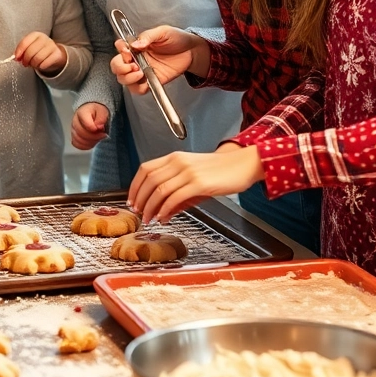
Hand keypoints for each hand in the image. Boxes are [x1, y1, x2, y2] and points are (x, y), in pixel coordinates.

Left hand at [14, 31, 66, 75]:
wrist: (55, 54)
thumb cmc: (40, 51)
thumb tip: (15, 57)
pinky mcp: (57, 54)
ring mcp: (52, 45)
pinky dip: (41, 66)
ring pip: (38, 58)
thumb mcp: (30, 48)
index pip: (25, 42)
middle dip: (26, 60)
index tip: (17, 58)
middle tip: (25, 64)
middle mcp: (44, 38)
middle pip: (31, 51)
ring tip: (33, 64)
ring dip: (33, 64)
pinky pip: (46, 63)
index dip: (19, 51)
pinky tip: (41, 65)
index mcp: (35, 35)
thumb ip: (22, 51)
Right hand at [71, 102, 109, 149]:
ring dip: (90, 141)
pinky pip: (77, 144)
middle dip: (94, 136)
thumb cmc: (97, 112)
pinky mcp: (74, 137)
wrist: (93, 112)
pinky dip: (85, 145)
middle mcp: (75, 121)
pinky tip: (92, 142)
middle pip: (81, 133)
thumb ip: (101, 118)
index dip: (94, 128)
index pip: (85, 122)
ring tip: (98, 138)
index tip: (101, 129)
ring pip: (78, 140)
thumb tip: (99, 126)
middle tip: (103, 134)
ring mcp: (73, 129)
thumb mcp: (102, 111)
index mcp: (82, 112)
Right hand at [111, 26, 210, 93]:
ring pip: (124, 79)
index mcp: (137, 45)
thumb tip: (135, 44)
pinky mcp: (150, 81)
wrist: (191, 51)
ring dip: (127, 78)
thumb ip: (148, 36)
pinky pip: (138, 89)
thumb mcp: (163, 32)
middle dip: (120, 67)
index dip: (120, 50)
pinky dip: (138, 88)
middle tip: (132, 65)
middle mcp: (136, 58)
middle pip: (117, 66)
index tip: (127, 51)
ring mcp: (142, 71)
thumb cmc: (177, 39)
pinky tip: (145, 81)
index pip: (120, 47)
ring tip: (139, 73)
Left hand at [128, 143, 262, 222]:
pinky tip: (163, 217)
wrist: (243, 164)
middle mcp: (178, 162)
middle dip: (140, 199)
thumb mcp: (194, 179)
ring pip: (159, 190)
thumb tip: (162, 213)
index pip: (146, 169)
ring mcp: (188, 172)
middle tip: (137, 212)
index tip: (132, 199)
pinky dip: (165, 209)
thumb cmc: (220, 171)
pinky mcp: (198, 183)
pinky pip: (175, 197)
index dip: (135, 186)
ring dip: (150, 207)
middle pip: (149, 180)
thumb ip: (177, 194)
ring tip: (149, 219)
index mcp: (175, 158)